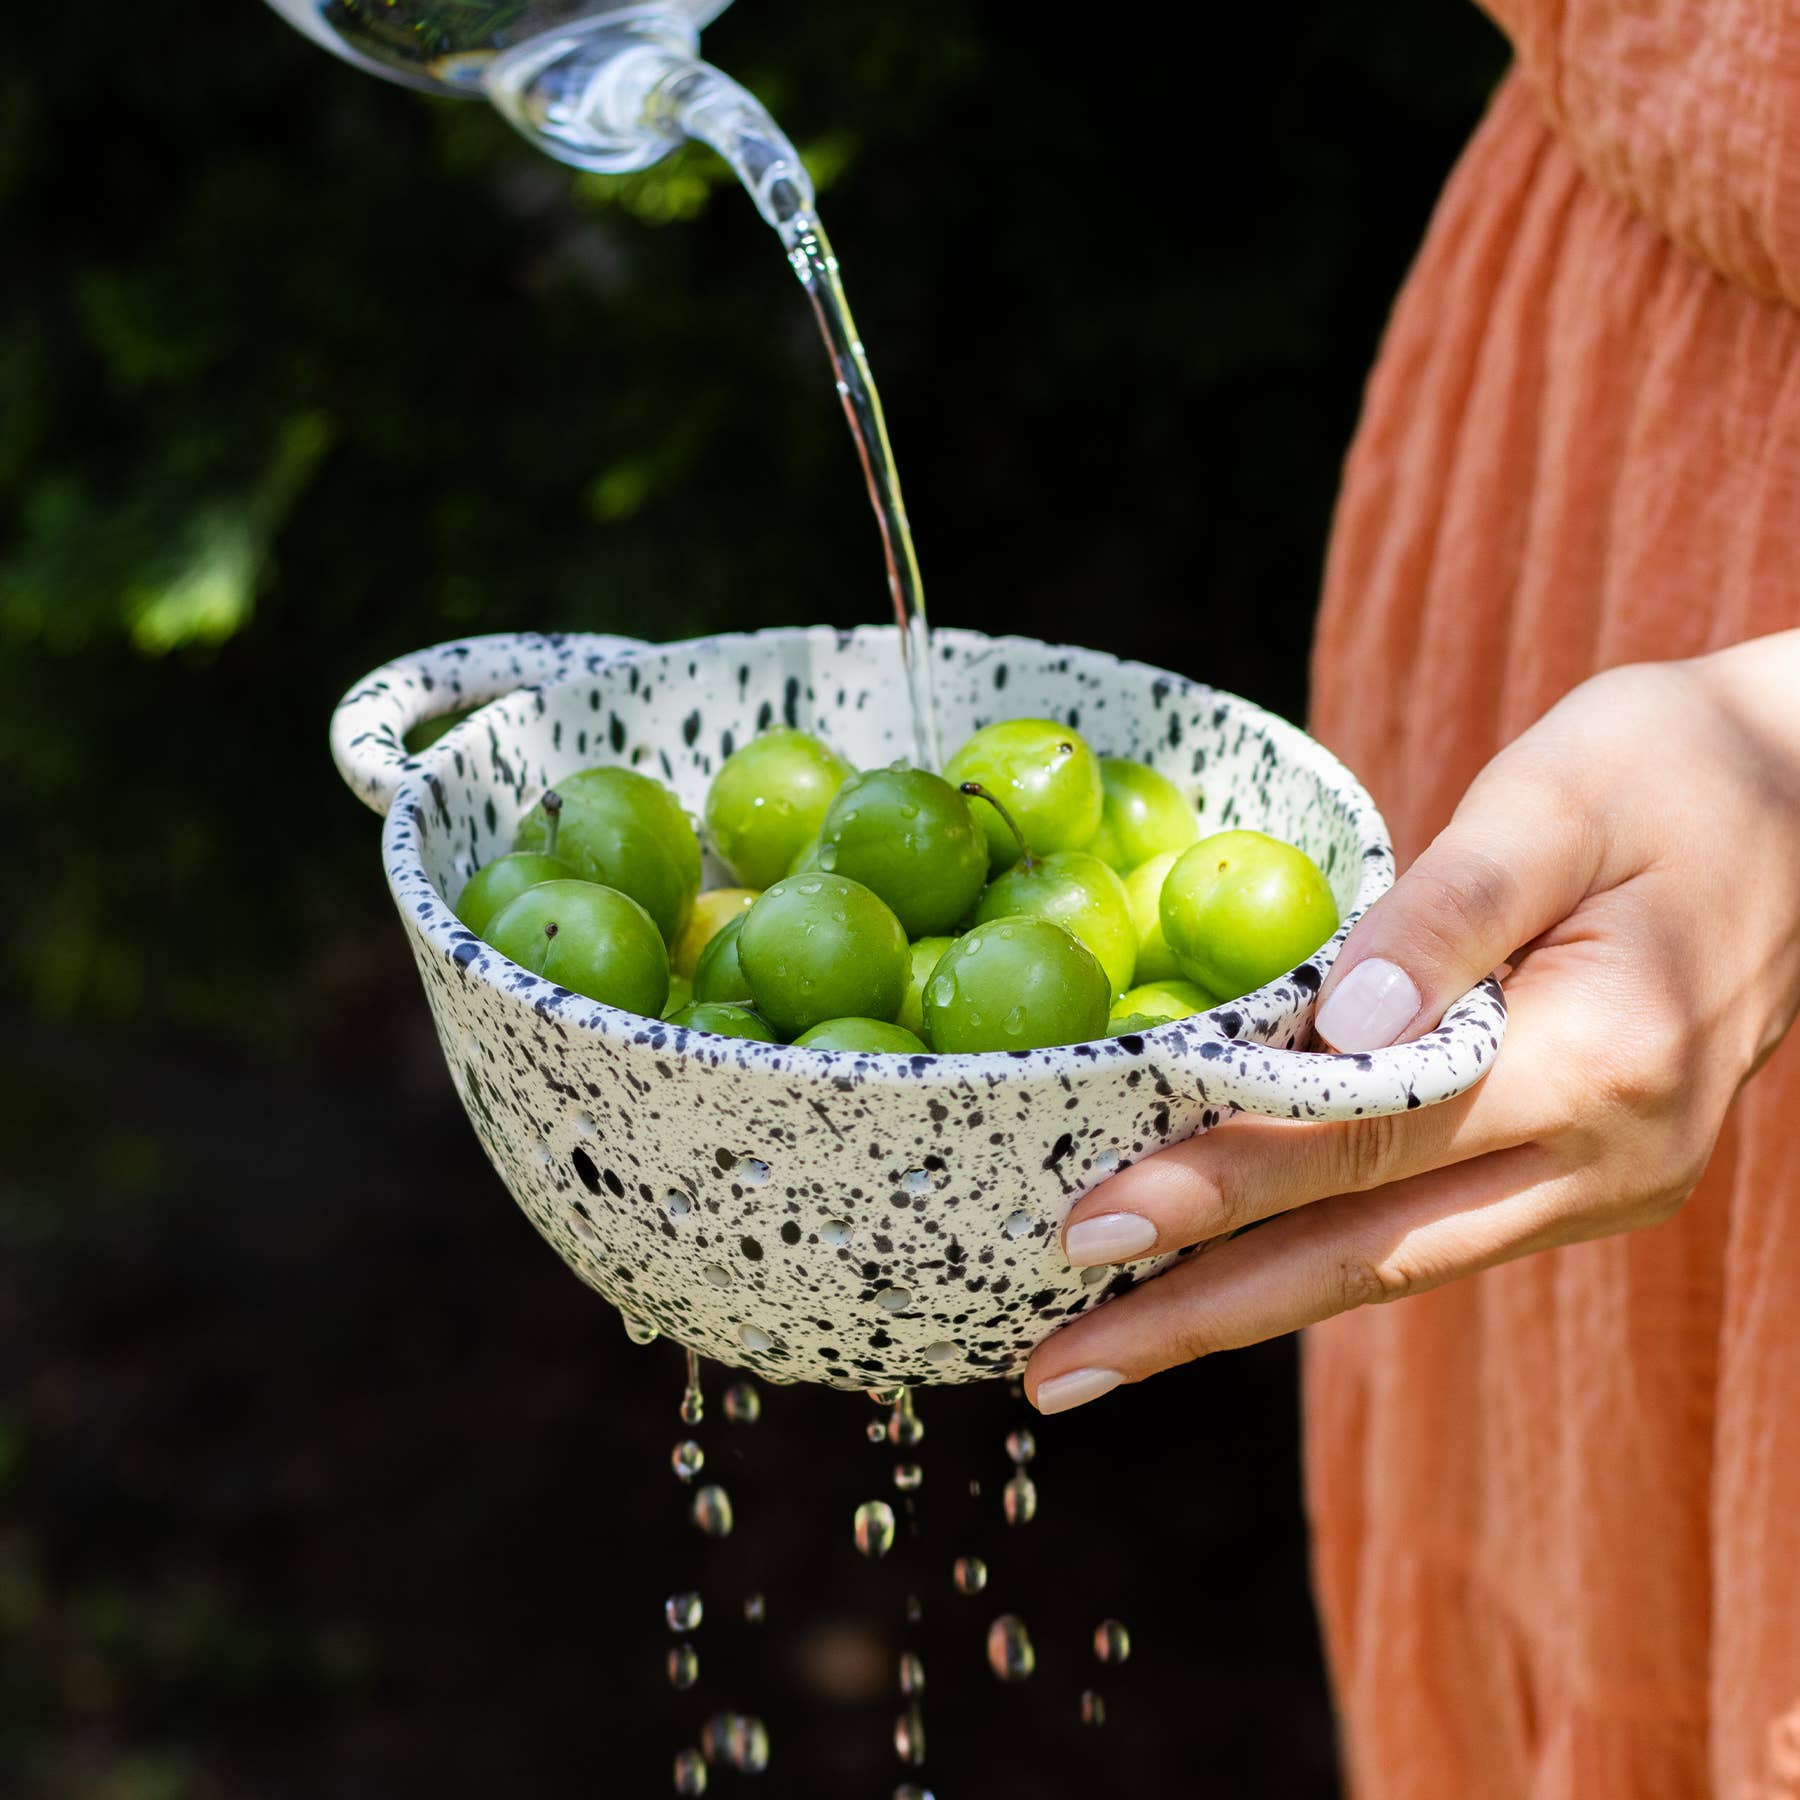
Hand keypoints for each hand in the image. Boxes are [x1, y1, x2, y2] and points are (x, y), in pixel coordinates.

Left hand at [1025, 634, 1799, 1414]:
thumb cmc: (1675, 772)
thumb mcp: (1558, 796)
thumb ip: (1446, 912)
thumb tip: (1331, 1021)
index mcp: (1606, 1057)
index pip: (1366, 1143)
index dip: (1218, 1187)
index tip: (1087, 1228)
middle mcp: (1609, 1158)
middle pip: (1365, 1258)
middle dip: (1198, 1316)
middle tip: (1053, 1374)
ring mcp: (1603, 1184)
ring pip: (1389, 1266)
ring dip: (1240, 1306)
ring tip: (1104, 1346)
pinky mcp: (1581, 1175)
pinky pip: (1423, 1232)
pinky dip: (1311, 1257)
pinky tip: (1216, 1272)